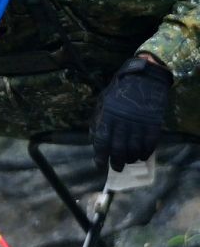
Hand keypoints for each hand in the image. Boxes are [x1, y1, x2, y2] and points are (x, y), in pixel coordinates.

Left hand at [91, 55, 172, 170]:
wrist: (143, 79)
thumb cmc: (119, 92)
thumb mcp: (102, 103)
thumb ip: (98, 121)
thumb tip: (93, 140)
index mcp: (108, 117)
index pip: (101, 142)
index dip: (100, 156)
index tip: (99, 166)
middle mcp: (123, 123)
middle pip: (118, 149)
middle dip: (116, 162)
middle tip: (117, 168)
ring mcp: (139, 124)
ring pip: (134, 149)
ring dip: (131, 158)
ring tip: (129, 161)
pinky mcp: (154, 124)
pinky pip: (150, 143)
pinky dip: (146, 152)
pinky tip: (142, 155)